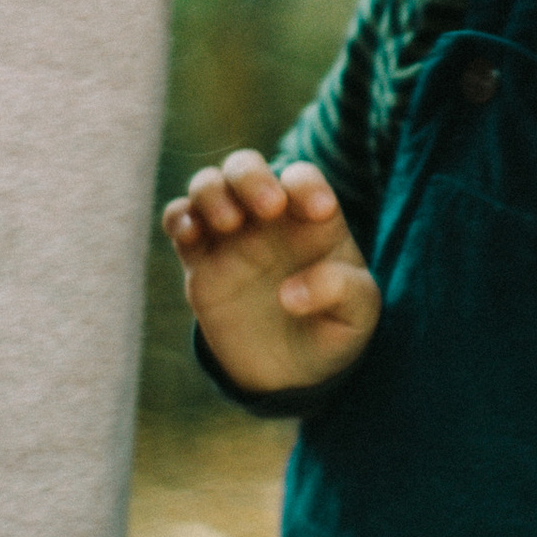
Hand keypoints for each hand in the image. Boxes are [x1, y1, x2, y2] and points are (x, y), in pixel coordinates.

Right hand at [163, 153, 380, 398]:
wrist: (291, 370)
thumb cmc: (333, 330)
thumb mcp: (358, 315)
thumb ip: (340, 292)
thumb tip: (291, 293)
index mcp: (311, 220)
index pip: (303, 178)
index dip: (308, 185)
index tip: (320, 212)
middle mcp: (267, 219)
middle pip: (246, 166)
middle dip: (252, 176)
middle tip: (269, 207)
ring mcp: (230, 236)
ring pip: (207, 185)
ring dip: (211, 192)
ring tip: (229, 224)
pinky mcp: (200, 262)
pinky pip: (179, 221)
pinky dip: (178, 218)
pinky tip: (190, 235)